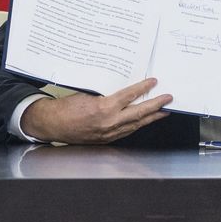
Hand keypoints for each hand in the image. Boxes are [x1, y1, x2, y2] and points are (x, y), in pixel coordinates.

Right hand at [20, 78, 171, 144]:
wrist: (52, 124)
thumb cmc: (65, 108)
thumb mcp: (87, 94)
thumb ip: (106, 93)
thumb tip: (123, 89)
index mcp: (103, 109)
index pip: (129, 97)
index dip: (143, 88)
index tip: (153, 81)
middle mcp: (108, 123)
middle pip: (139, 113)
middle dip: (156, 105)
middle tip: (168, 98)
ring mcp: (108, 133)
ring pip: (136, 124)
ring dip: (151, 117)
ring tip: (163, 111)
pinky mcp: (106, 139)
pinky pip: (127, 131)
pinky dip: (138, 124)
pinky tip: (144, 120)